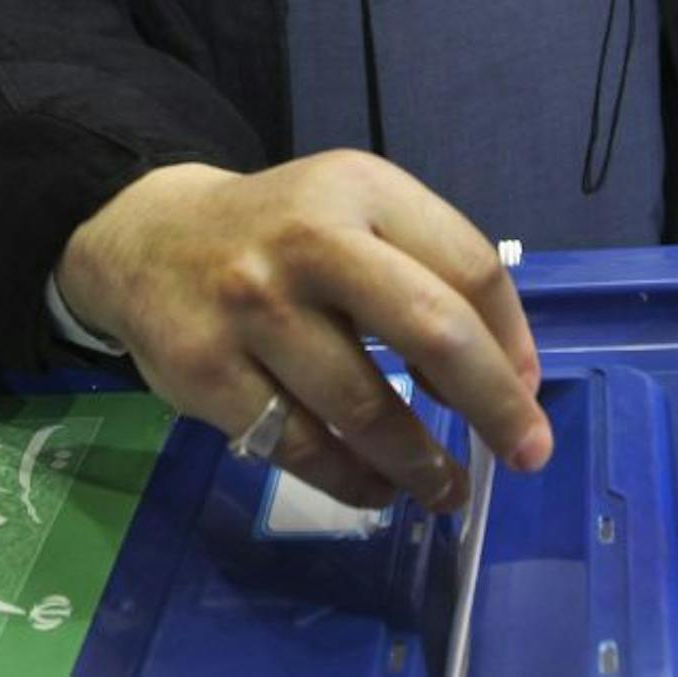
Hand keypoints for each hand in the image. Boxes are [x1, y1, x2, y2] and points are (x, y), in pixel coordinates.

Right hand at [58, 152, 552, 511]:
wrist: (149, 236)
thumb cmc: (283, 231)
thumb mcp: (357, 210)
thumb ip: (430, 271)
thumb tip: (507, 377)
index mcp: (361, 189)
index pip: (468, 267)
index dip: (512, 341)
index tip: (528, 392)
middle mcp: (309, 239)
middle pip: (432, 329)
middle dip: (494, 404)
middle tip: (526, 454)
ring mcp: (252, 307)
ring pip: (364, 407)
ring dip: (420, 463)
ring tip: (445, 489)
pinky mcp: (205, 371)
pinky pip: (298, 447)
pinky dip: (352, 480)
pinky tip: (377, 487)